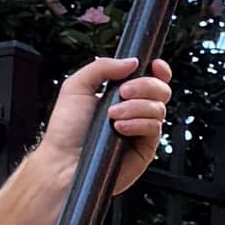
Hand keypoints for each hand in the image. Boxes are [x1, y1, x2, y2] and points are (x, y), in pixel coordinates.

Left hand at [41, 55, 172, 185]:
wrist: (63, 162)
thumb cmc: (65, 131)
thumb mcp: (76, 87)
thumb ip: (102, 67)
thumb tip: (132, 62)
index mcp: (120, 94)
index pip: (150, 77)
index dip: (158, 70)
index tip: (154, 65)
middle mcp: (134, 110)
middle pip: (161, 89)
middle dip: (145, 86)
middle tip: (123, 92)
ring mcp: (141, 129)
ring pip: (159, 108)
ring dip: (135, 107)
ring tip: (113, 116)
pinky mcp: (145, 148)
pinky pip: (154, 128)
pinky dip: (138, 124)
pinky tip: (119, 128)